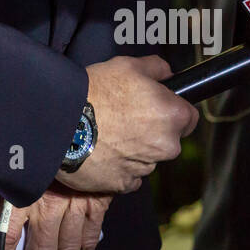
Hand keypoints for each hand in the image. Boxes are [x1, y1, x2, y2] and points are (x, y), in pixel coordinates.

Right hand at [61, 55, 198, 194]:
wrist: (60, 122)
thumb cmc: (95, 92)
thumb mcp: (128, 65)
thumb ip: (157, 69)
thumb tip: (167, 74)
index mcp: (172, 116)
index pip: (189, 118)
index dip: (174, 111)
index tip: (158, 108)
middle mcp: (165, 146)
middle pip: (169, 141)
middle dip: (154, 132)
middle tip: (126, 118)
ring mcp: (144, 168)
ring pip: (147, 159)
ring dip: (135, 150)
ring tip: (108, 134)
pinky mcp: (123, 184)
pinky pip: (128, 176)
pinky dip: (119, 167)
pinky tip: (103, 151)